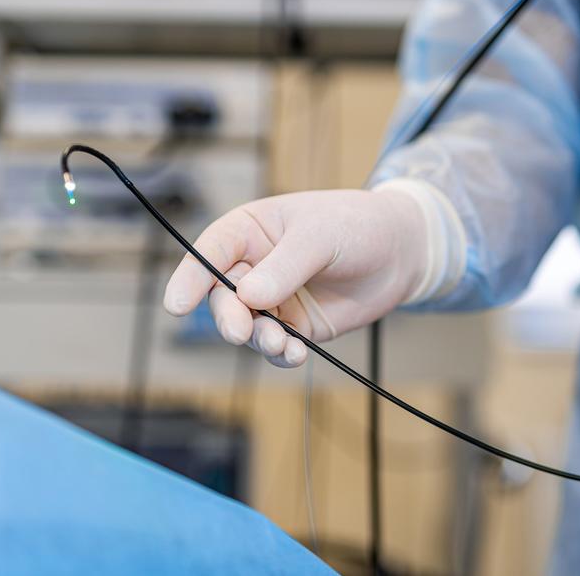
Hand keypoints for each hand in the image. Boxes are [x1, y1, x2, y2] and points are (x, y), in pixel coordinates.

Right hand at [163, 189, 425, 366]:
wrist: (402, 252)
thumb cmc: (357, 226)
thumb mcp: (321, 236)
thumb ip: (285, 267)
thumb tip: (249, 296)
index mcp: (250, 230)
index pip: (210, 252)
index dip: (191, 277)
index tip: (177, 305)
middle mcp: (254, 265)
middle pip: (222, 296)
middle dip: (228, 317)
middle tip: (242, 332)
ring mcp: (273, 298)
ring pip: (246, 326)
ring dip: (257, 339)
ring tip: (282, 343)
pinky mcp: (295, 325)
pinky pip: (276, 345)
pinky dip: (281, 353)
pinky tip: (296, 353)